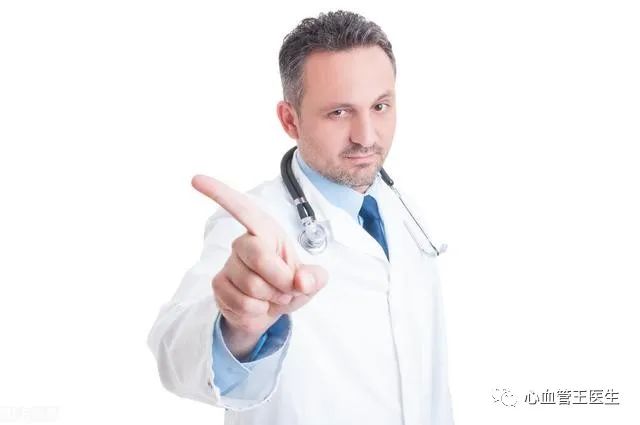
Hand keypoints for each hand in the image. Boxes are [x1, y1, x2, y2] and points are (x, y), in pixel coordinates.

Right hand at [191, 175, 327, 359]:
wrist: (271, 309)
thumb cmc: (289, 284)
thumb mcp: (310, 281)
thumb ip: (313, 278)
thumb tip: (303, 280)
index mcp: (265, 231)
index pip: (242, 209)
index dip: (220, 193)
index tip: (196, 179)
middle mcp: (243, 243)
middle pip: (259, 256)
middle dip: (281, 279)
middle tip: (289, 288)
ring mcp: (229, 265)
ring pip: (252, 286)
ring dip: (271, 298)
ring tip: (273, 295)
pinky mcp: (219, 285)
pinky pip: (243, 303)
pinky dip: (258, 311)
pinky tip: (259, 305)